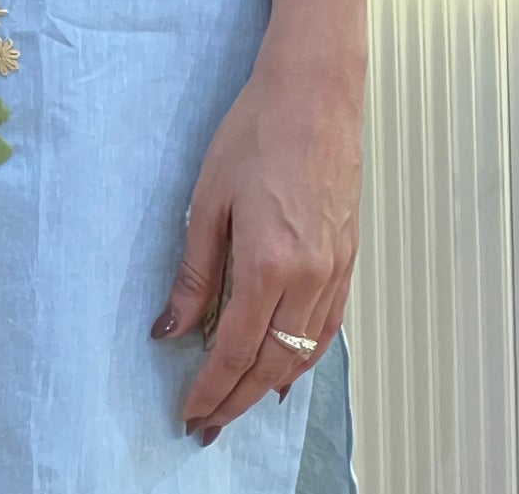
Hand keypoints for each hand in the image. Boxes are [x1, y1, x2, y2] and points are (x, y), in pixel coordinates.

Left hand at [150, 46, 364, 443]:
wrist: (314, 93)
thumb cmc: (257, 131)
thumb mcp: (209, 199)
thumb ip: (194, 272)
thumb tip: (170, 328)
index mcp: (267, 264)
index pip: (235, 350)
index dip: (211, 389)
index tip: (189, 412)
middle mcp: (307, 278)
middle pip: (271, 364)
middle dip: (236, 400)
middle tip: (208, 424)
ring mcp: (334, 271)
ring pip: (303, 353)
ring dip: (270, 386)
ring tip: (240, 404)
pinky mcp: (348, 258)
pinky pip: (327, 328)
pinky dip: (305, 357)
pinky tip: (287, 367)